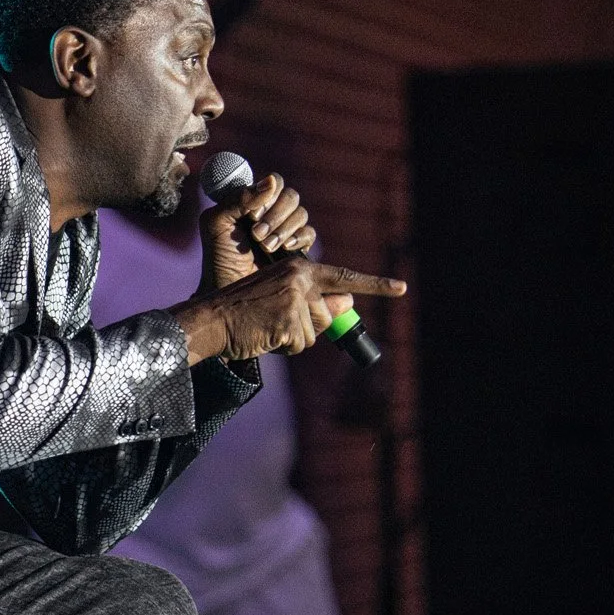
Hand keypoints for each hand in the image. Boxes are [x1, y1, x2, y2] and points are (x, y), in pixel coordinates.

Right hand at [173, 256, 404, 363]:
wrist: (211, 319)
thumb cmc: (244, 311)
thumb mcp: (281, 299)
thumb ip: (313, 300)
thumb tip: (348, 300)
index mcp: (299, 267)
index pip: (344, 277)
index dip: (376, 285)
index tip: (401, 288)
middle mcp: (300, 277)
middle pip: (327, 315)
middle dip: (308, 327)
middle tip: (276, 323)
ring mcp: (295, 298)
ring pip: (313, 333)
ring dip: (293, 338)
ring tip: (267, 327)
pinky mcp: (288, 319)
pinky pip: (299, 345)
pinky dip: (283, 347)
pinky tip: (264, 335)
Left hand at [199, 172, 316, 291]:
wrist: (229, 288)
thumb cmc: (219, 256)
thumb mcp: (217, 222)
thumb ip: (239, 198)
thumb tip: (270, 181)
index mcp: (253, 200)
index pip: (273, 182)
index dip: (267, 195)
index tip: (251, 215)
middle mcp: (271, 212)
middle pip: (291, 196)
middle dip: (275, 215)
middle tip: (257, 235)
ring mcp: (286, 229)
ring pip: (301, 214)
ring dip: (283, 229)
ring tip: (265, 247)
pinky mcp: (297, 248)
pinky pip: (309, 233)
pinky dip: (299, 238)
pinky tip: (285, 249)